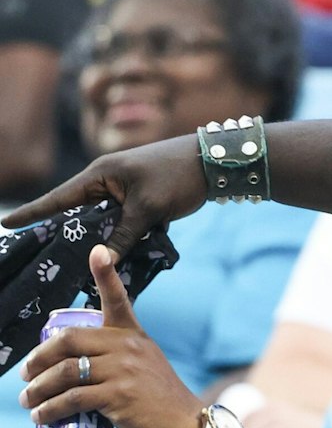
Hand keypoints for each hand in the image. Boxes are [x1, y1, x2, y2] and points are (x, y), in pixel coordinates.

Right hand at [2, 134, 208, 261]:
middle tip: (36, 256)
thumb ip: (124, 236)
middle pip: (75, 213)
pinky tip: (110, 259)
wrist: (215, 163)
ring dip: (93, 239)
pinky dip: (116, 238)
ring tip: (69, 264)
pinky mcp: (139, 201)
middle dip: (60, 233)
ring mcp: (122, 191)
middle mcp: (105, 182)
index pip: (58, 198)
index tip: (5, 223)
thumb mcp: (148, 209)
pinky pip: (119, 223)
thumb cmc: (178, 177)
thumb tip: (101, 260)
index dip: (33, 213)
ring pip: (99, 221)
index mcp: (100, 175)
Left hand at [18, 246, 204, 427]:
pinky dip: (49, 410)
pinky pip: (72, 398)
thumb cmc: (156, 398)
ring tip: (28, 401)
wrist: (183, 424)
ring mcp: (124, 370)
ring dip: (37, 389)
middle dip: (38, 358)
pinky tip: (41, 418)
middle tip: (26, 375)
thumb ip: (114, 358)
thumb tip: (69, 369)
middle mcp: (128, 346)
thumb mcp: (141, 365)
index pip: (118, 299)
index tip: (98, 251)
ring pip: (65, 372)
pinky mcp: (119, 395)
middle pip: (69, 340)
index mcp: (132, 334)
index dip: (106, 274)